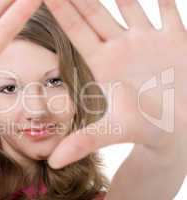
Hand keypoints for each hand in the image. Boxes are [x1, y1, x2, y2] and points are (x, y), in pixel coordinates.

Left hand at [44, 0, 186, 169]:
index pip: (77, 29)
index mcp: (103, 62)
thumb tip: (52, 163)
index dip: (61, 7)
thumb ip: (82, 143)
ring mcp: (147, 39)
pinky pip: (167, 7)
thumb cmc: (144, 129)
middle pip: (95, 9)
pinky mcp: (174, 38)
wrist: (177, 129)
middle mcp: (121, 46)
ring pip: (129, 2)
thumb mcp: (112, 133)